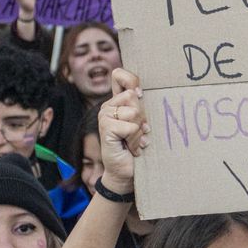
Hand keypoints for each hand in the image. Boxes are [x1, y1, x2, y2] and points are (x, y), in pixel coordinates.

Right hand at [97, 69, 146, 189]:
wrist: (125, 172)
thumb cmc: (136, 147)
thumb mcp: (142, 122)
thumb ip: (140, 105)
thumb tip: (140, 91)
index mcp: (117, 101)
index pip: (119, 74)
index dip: (132, 80)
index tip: (140, 95)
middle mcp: (108, 106)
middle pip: (133, 96)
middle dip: (142, 117)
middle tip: (137, 132)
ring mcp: (104, 116)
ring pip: (134, 112)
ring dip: (139, 131)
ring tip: (134, 141)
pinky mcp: (106, 128)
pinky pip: (131, 127)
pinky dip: (135, 140)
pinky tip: (130, 148)